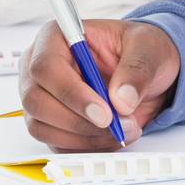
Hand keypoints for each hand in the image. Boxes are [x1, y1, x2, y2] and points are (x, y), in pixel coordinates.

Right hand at [18, 19, 180, 150]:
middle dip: (79, 121)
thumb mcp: (148, 48)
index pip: (46, 66)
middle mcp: (40, 67)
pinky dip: (86, 146)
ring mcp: (41, 97)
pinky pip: (57, 144)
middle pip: (36, 101)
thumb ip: (137, 69)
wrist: (147, 73)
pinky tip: (112, 136)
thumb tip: (121, 99)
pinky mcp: (50, 123)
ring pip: (42, 127)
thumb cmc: (140, 51)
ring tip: (122, 129)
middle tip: (115, 125)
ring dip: (85, 137)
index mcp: (57, 37)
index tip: (104, 113)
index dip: (71, 93)